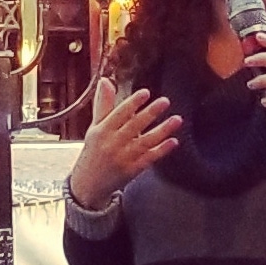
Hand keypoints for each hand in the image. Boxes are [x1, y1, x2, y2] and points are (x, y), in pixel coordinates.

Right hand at [68, 79, 180, 210]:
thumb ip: (103, 105)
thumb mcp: (95, 127)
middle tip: (165, 101)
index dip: (132, 103)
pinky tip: (174, 141)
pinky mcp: (132, 170)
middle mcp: (112, 144)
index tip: (145, 92)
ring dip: (162, 130)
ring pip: (145, 142)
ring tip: (177, 119)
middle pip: (133, 126)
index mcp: (101, 131)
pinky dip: (162, 150)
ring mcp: (123, 158)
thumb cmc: (93, 151)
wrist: (88, 183)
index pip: (118, 114)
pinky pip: (149, 158)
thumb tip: (105, 81)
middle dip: (150, 113)